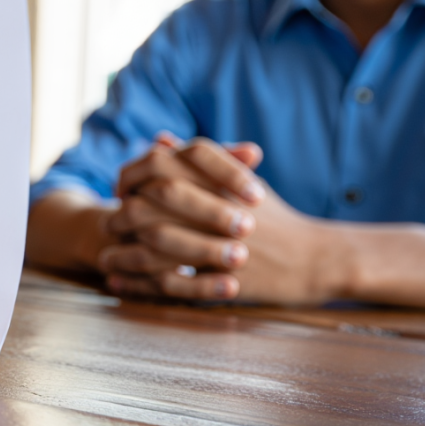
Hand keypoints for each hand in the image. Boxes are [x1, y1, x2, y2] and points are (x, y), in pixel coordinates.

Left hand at [102, 136, 340, 303]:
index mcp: (220, 181)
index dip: (132, 178)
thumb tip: (157, 139)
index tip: (120, 189)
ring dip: (124, 254)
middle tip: (108, 224)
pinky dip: (140, 285)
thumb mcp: (239, 182)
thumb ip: (197, 161)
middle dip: (121, 216)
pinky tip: (121, 286)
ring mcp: (218, 246)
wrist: (318, 258)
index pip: (160, 169)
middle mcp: (216, 211)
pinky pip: (170, 283)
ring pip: (154, 248)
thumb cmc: (276, 219)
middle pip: (150, 206)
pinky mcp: (221, 279)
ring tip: (106, 259)